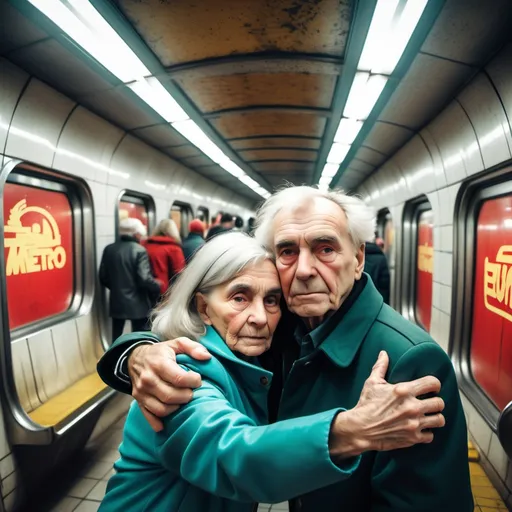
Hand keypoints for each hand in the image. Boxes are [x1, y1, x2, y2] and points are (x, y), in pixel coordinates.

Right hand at [128, 338, 210, 431]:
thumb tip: (206, 357)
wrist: (135, 357)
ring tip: (183, 399)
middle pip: (170, 396)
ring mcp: (141, 392)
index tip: (197, 379)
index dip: (193, 381)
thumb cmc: (161, 351)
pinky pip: (149, 416)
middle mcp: (148, 379)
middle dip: (186, 396)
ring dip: (176, 408)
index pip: (179, 378)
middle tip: (192, 391)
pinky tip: (169, 419)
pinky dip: (159, 422)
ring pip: (161, 409)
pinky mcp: (138, 401)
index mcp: (159, 363)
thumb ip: (193, 347)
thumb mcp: (177, 343)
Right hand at [330, 351, 444, 456]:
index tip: (432, 387)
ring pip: (439, 420)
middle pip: (439, 403)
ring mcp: (414, 423)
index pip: (433, 383)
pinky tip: (419, 428)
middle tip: (430, 403)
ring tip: (428, 416)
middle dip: (436, 402)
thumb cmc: (366, 404)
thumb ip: (380, 367)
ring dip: (434, 417)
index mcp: (404, 390)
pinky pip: (430, 436)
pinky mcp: (412, 438)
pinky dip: (426, 433)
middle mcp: (412, 407)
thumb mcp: (372, 382)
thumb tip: (383, 353)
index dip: (435, 384)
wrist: (360, 429)